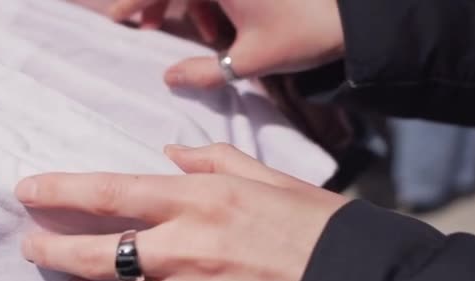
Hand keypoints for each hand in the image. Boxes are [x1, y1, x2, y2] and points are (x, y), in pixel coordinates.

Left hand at [15, 144, 347, 280]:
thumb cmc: (316, 226)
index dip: (62, 191)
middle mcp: (190, 249)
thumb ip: (215, 161)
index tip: (28, 191)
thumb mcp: (269, 179)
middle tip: (34, 249)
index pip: (113, 192)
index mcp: (203, 201)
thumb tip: (171, 153)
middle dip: (53, 252)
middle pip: (97, 254)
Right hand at [107, 0, 344, 87]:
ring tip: (198, 34)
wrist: (355, 19)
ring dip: (187, 2)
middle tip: (146, 25)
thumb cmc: (305, 32)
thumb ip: (205, 71)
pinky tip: (220, 27)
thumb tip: (170, 78)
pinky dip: (211, 1)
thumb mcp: (249, 59)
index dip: (134, 0)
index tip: (118, 19)